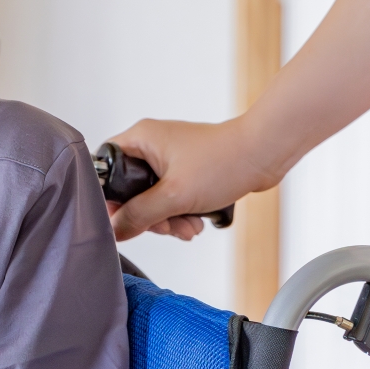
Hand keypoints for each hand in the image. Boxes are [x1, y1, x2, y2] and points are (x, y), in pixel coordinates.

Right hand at [104, 117, 272, 241]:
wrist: (264, 155)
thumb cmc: (223, 162)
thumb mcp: (174, 196)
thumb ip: (139, 215)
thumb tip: (114, 230)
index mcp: (140, 139)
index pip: (105, 167)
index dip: (109, 196)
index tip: (121, 217)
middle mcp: (152, 145)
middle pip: (129, 189)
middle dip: (148, 215)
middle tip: (164, 226)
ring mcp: (170, 158)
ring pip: (152, 198)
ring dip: (167, 219)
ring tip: (187, 227)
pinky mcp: (187, 170)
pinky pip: (171, 197)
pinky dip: (180, 212)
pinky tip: (195, 222)